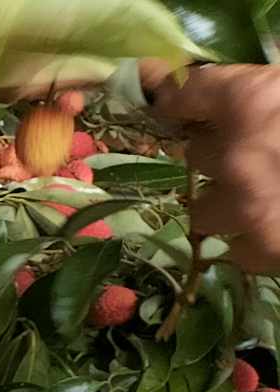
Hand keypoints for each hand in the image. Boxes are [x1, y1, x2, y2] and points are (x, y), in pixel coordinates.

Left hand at [152, 65, 279, 273]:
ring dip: (227, 204)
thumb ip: (259, 100)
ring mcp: (245, 209)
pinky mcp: (261, 250)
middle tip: (251, 156)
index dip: (177, 98)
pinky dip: (252, 240)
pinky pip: (235, 246)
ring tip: (264, 198)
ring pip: (204, 208)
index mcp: (254, 104)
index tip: (171, 103)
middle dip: (218, 155)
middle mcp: (237, 157)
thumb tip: (213, 105)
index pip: (186, 92)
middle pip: (196, 152)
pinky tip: (278, 226)